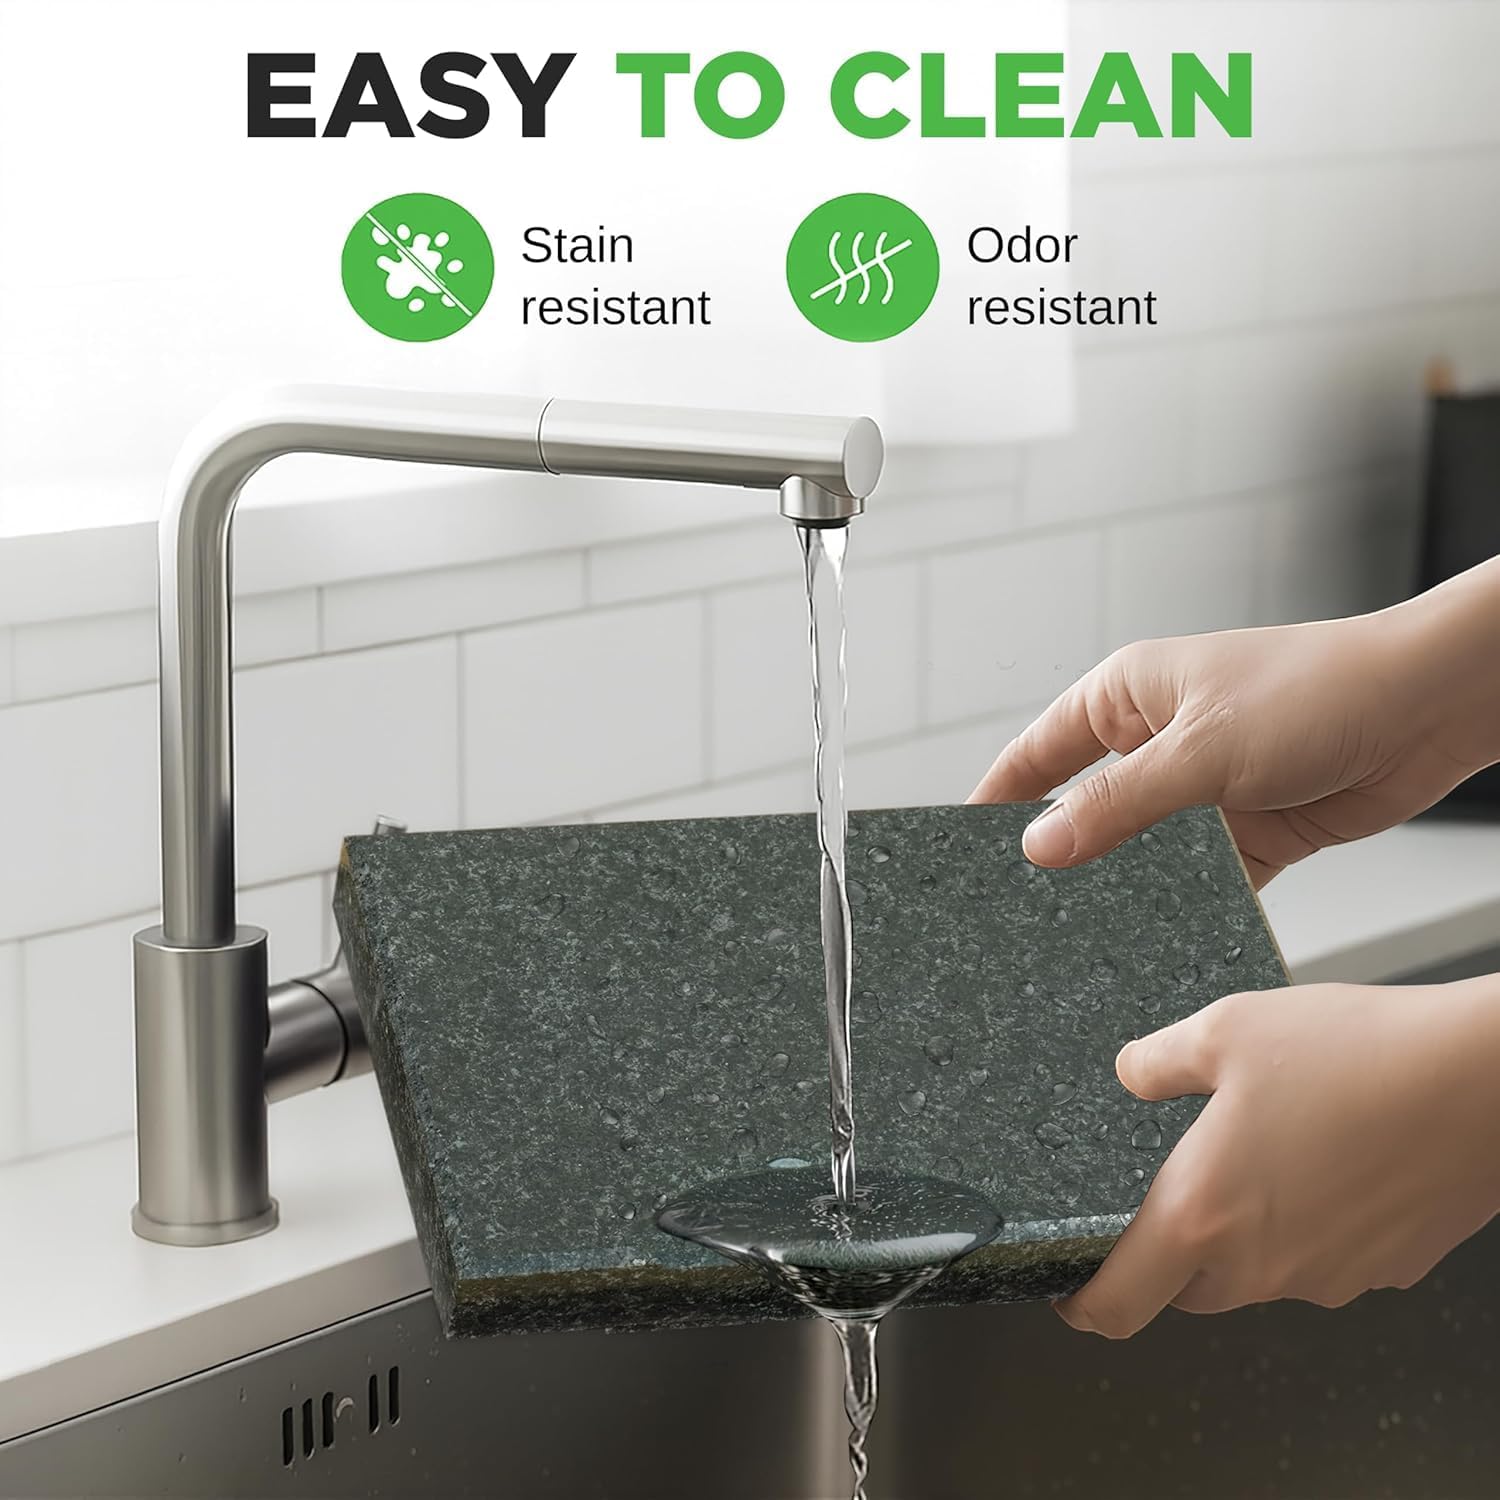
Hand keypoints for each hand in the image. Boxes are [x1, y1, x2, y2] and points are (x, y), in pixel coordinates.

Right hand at [969, 609, 1483, 887]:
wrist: (1430, 707)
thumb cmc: (1319, 688)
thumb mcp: (1200, 749)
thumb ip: (1117, 803)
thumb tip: (1039, 847)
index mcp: (1127, 698)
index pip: (1037, 753)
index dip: (996, 798)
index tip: (957, 848)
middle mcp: (1157, 744)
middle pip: (1083, 808)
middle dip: (1056, 856)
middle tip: (1014, 909)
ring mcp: (1202, 791)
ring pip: (1140, 852)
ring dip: (1123, 886)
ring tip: (1081, 936)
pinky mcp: (1249, 833)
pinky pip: (1197, 878)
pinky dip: (1181, 903)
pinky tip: (1158, 935)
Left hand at [1056, 979, 1499, 1337]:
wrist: (1483, 1080)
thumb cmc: (1358, 1054)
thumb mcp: (1226, 1030)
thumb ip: (1160, 1061)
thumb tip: (1131, 1073)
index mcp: (1203, 1214)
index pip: (1118, 1302)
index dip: (1080, 1303)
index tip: (1067, 1290)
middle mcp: (1261, 1264)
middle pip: (1187, 1289)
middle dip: (1168, 1254)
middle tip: (1177, 1188)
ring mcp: (1329, 1275)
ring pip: (1257, 1275)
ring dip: (1245, 1234)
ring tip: (1264, 1152)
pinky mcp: (1385, 1270)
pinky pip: (1322, 1260)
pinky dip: (1309, 1225)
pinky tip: (1326, 1159)